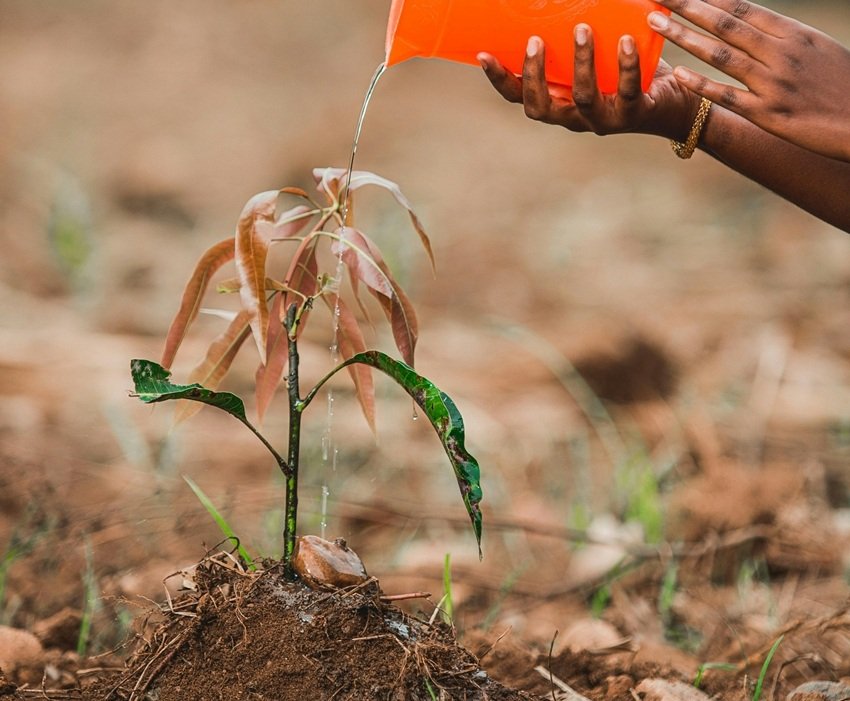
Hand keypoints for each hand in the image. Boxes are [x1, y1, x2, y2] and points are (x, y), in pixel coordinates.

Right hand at [478, 26, 700, 141]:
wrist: (674, 103)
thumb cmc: (628, 73)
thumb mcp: (596, 57)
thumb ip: (574, 38)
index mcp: (558, 104)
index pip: (518, 98)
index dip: (499, 80)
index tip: (482, 54)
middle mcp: (575, 118)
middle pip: (540, 107)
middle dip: (534, 75)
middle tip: (535, 41)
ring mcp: (603, 119)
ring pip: (583, 97)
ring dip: (580, 63)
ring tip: (581, 29)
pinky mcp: (634, 113)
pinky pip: (628, 90)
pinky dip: (626, 64)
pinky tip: (625, 40)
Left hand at [648, 0, 849, 161]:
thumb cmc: (840, 85)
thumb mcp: (815, 48)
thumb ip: (781, 37)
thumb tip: (751, 23)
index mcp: (793, 33)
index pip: (742, 7)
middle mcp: (781, 52)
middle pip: (725, 23)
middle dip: (687, 6)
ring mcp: (773, 83)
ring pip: (720, 53)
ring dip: (684, 36)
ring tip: (655, 23)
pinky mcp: (768, 113)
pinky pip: (728, 96)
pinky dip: (702, 84)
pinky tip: (679, 75)